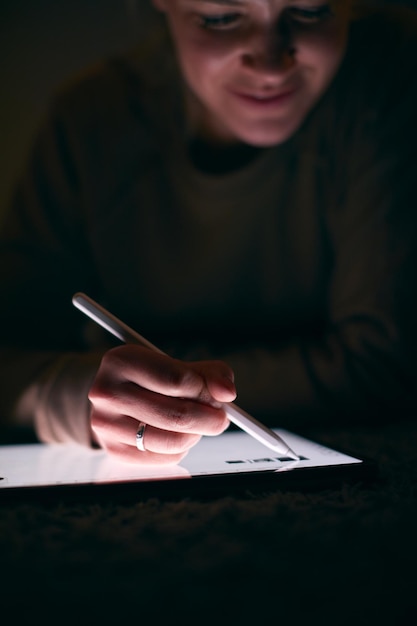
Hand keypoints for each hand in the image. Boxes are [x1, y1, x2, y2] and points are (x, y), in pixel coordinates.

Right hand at [88, 345, 236, 464]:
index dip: (206, 391)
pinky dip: (182, 449)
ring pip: (172, 441)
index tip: (219, 396)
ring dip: (196, 435)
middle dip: (210, 419)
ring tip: (199, 424)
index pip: (177, 380)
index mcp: (122, 361)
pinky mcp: (113, 450)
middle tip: (221, 417)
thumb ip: (210, 374)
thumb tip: (227, 392)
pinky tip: (178, 434)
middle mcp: (107, 392)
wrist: (114, 395)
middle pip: (176, 415)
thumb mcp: (178, 364)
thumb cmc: (152, 377)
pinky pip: (165, 458)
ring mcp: (106, 424)